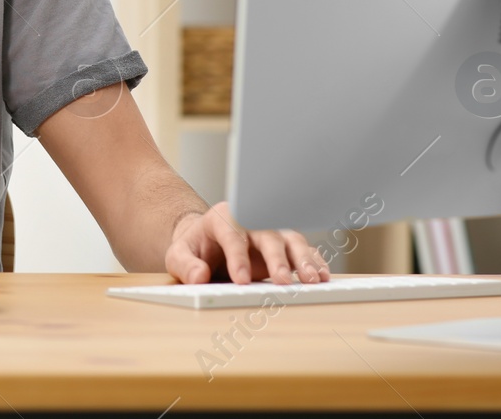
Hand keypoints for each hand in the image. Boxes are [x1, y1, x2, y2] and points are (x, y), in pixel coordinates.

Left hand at [163, 201, 330, 284]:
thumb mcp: (179, 255)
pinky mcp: (283, 246)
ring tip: (312, 280)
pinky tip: (322, 276)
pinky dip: (314, 262)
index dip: (238, 258)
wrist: (206, 244)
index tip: (241, 280)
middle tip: (281, 281)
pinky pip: (303, 250)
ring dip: (303, 259)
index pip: (233, 236)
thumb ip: (185, 265)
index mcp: (223, 218)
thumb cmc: (195, 248)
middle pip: (267, 235)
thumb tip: (199, 277)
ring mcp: (270, 233)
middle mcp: (251, 222)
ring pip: (290, 240)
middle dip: (276, 259)